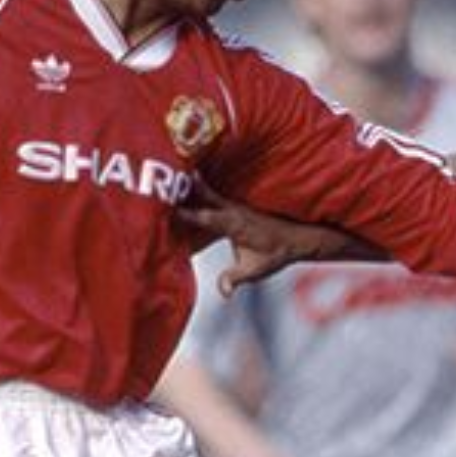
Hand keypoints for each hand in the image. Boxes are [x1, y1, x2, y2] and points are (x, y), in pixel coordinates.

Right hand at [176, 178, 352, 296]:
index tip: (167, 209)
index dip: (188, 213)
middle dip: (183, 187)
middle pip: (203, 194)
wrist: (295, 237)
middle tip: (160, 176)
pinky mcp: (231, 204)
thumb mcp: (256, 270)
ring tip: (166, 165)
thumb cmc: (275, 254)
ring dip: (187, 181)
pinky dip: (196, 186)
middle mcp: (232, 210)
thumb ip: (236, 278)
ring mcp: (231, 204)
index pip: (206, 217)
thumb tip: (224, 292)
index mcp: (235, 224)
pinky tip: (182, 176)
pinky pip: (209, 193)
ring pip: (205, 190)